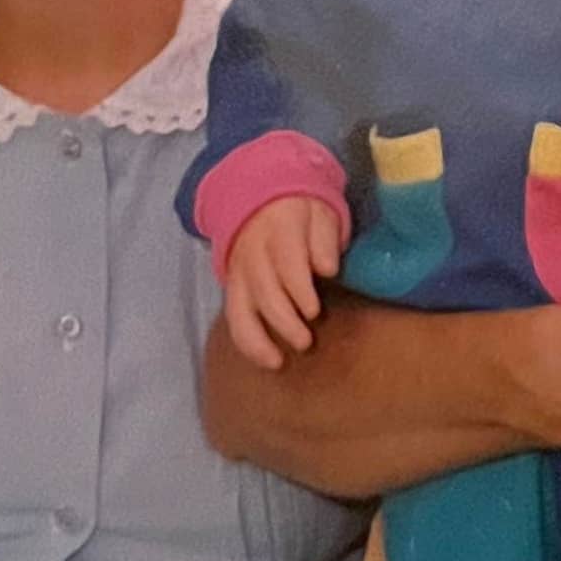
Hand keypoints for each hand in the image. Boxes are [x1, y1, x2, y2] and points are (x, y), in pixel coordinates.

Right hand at [222, 196, 344, 369]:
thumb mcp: (321, 211)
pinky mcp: (233, 287)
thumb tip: (328, 269)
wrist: (262, 199)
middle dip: (283, 321)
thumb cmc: (302, 212)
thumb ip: (325, 239)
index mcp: (278, 228)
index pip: (286, 262)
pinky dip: (247, 343)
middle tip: (305, 342)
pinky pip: (233, 318)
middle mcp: (253, 251)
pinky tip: (267, 360)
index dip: (299, 290)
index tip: (314, 310)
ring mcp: (239, 271)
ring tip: (279, 361)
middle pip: (263, 290)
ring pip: (241, 309)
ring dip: (258, 339)